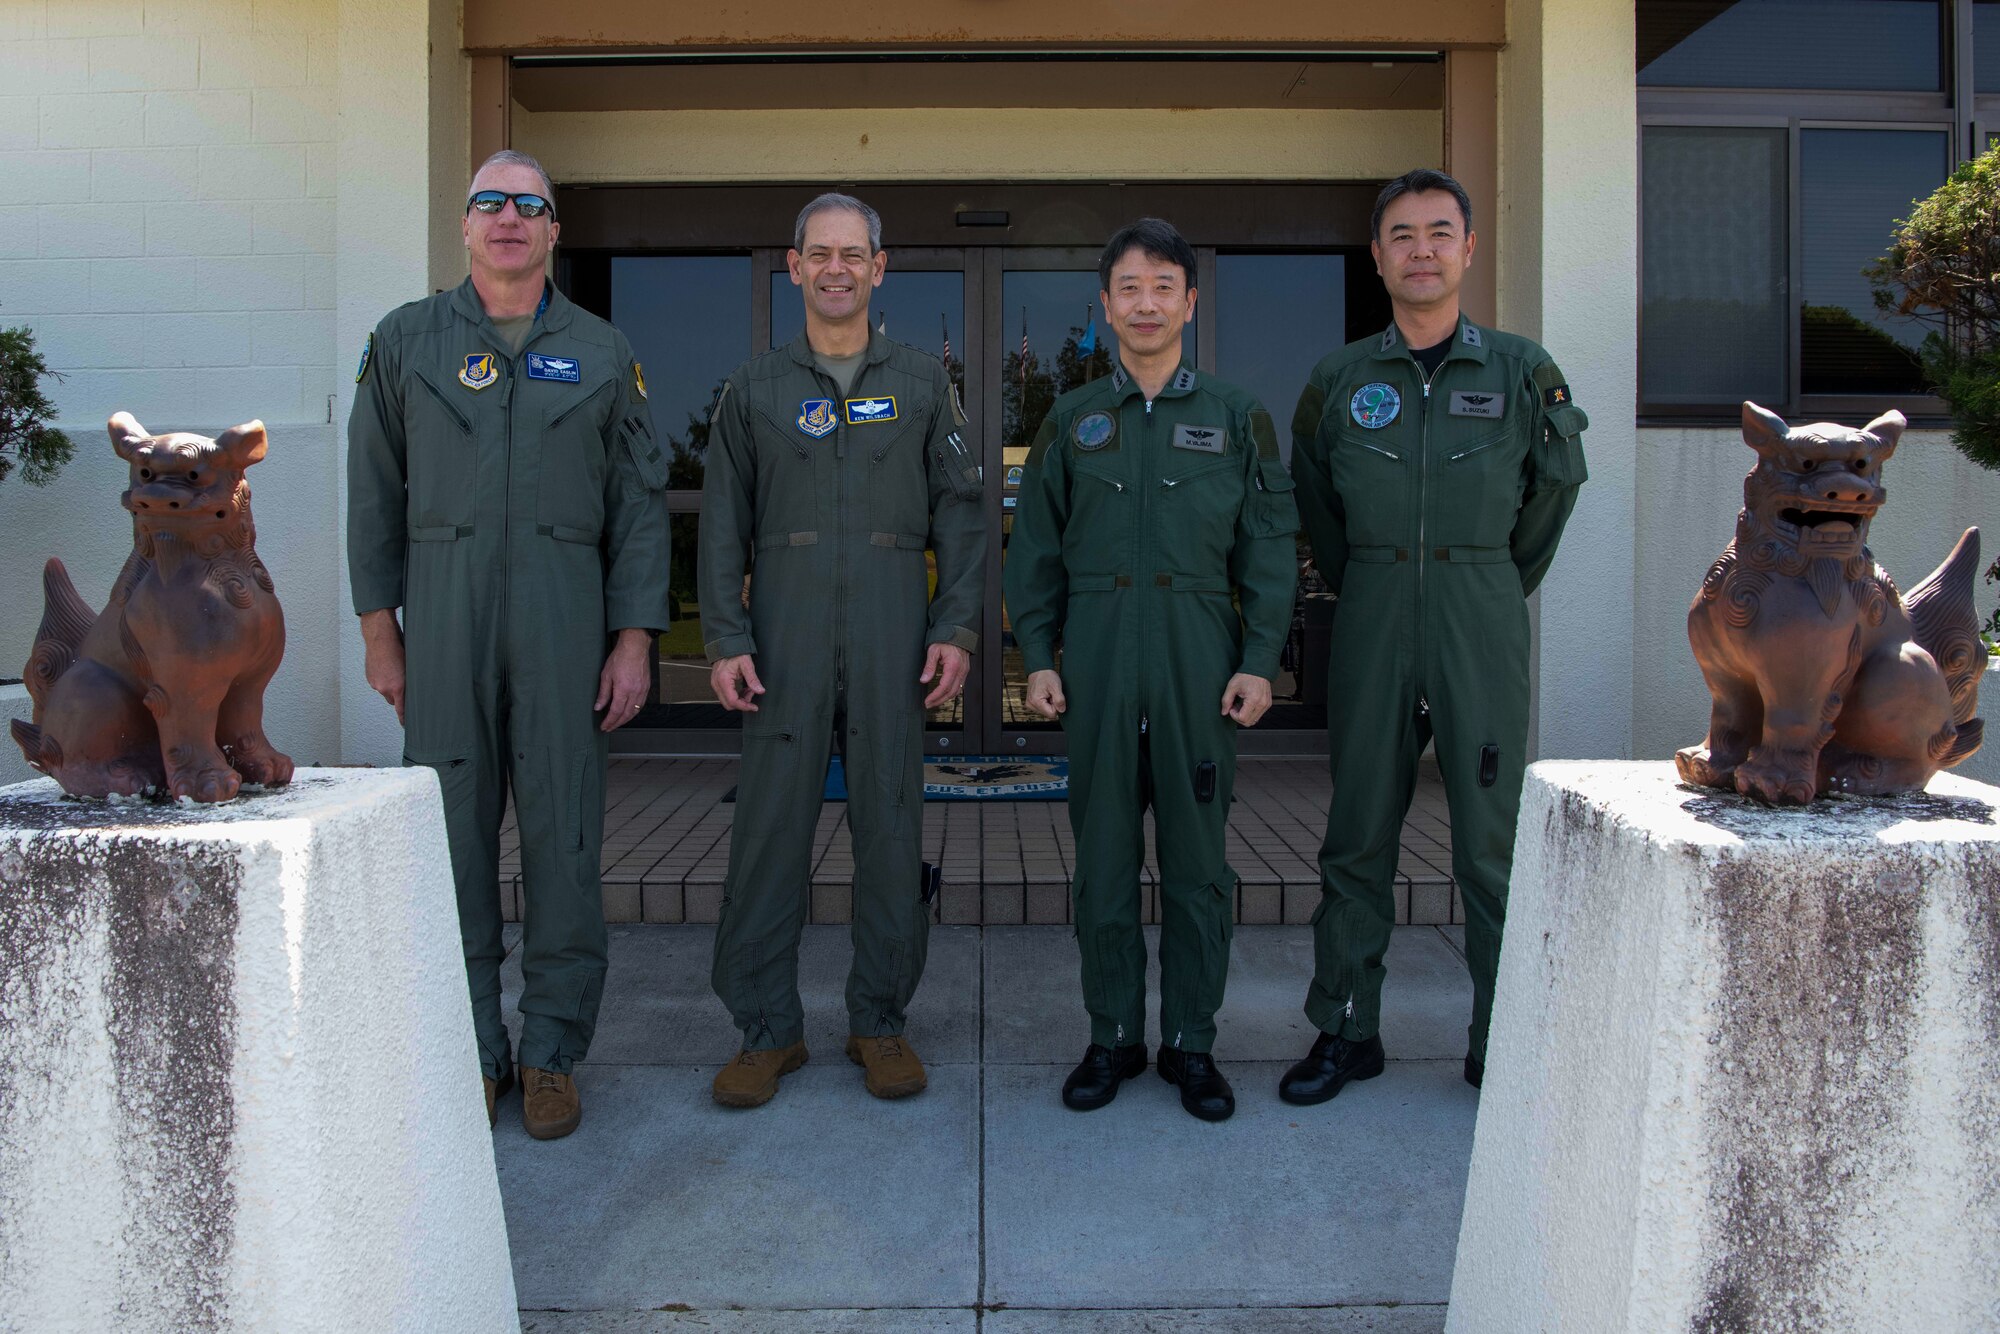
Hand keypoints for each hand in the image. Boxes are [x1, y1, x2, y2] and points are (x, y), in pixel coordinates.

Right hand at [359, 608, 405, 724]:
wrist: (380, 638)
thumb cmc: (399, 649)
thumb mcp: (410, 668)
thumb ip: (408, 683)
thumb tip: (411, 691)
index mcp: (397, 687)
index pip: (401, 709)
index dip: (403, 719)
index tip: (405, 725)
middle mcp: (385, 688)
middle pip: (393, 701)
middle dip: (398, 696)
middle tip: (402, 684)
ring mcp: (375, 683)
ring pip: (385, 691)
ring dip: (390, 686)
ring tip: (393, 671)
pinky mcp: (370, 678)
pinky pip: (378, 684)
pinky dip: (383, 679)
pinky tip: (387, 668)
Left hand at [596, 628, 652, 731]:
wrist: (635, 647)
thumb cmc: (621, 657)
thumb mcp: (606, 675)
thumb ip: (603, 693)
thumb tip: (599, 706)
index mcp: (624, 689)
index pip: (616, 712)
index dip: (609, 722)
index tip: (604, 726)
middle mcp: (635, 692)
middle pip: (626, 715)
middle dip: (617, 724)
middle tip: (610, 727)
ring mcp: (643, 690)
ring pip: (635, 711)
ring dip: (626, 719)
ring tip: (618, 722)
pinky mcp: (647, 687)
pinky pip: (641, 704)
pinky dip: (634, 711)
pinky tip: (629, 712)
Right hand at [709, 653, 764, 711]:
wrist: (726, 645)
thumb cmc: (735, 652)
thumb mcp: (747, 664)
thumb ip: (753, 679)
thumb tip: (760, 691)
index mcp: (723, 680)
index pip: (733, 701)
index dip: (745, 706)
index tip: (754, 707)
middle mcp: (717, 684)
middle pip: (728, 705)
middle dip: (742, 703)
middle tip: (752, 694)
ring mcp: (716, 684)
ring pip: (727, 701)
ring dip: (740, 699)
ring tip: (749, 689)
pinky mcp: (717, 684)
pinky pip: (726, 695)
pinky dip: (736, 695)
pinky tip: (744, 688)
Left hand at [920, 643, 971, 708]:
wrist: (958, 632)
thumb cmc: (946, 639)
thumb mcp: (933, 650)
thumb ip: (929, 666)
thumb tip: (924, 680)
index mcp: (953, 666)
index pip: (944, 687)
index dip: (935, 696)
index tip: (927, 701)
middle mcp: (961, 671)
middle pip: (951, 692)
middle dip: (939, 700)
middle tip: (928, 704)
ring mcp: (965, 671)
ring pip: (957, 691)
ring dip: (945, 698)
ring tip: (934, 701)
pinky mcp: (965, 671)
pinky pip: (960, 686)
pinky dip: (951, 692)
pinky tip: (943, 694)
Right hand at [1025, 669, 1065, 718]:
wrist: (1039, 670)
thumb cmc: (1047, 676)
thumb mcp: (1056, 686)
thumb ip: (1059, 700)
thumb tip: (1061, 711)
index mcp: (1036, 701)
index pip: (1052, 714)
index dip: (1057, 706)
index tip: (1054, 696)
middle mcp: (1031, 705)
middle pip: (1048, 714)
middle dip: (1052, 705)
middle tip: (1051, 694)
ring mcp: (1030, 705)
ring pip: (1045, 711)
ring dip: (1049, 704)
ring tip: (1048, 693)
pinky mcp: (1031, 704)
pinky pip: (1042, 708)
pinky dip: (1045, 703)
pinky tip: (1045, 695)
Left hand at [1220, 672, 1271, 726]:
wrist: (1258, 669)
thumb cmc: (1246, 675)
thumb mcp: (1232, 686)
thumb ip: (1226, 700)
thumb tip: (1224, 712)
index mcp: (1254, 700)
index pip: (1243, 718)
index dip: (1234, 715)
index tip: (1231, 708)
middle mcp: (1262, 704)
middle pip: (1248, 722)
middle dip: (1239, 717)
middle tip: (1235, 706)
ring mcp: (1266, 705)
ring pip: (1253, 720)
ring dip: (1245, 715)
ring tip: (1240, 704)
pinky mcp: (1267, 704)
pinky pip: (1258, 715)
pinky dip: (1250, 713)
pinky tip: (1246, 704)